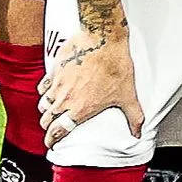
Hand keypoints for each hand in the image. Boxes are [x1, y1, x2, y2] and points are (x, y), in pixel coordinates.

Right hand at [40, 28, 141, 146]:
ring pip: (43, 103)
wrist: (103, 39)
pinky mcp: (55, 70)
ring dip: (46, 110)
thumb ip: (133, 115)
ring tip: (51, 111)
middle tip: (51, 128)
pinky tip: (50, 90)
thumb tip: (138, 131)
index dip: (51, 139)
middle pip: (46, 119)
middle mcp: (65, 99)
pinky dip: (44, 91)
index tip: (50, 143)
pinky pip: (43, 85)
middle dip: (48, 126)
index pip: (58, 131)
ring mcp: (58, 84)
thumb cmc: (115, 65)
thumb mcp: (127, 94)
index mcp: (80, 108)